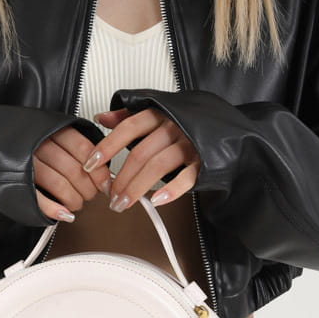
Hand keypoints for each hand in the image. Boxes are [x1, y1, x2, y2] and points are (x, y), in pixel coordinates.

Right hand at [33, 126, 111, 221]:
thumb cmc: (25, 139)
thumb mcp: (51, 132)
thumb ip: (75, 147)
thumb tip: (102, 171)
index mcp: (52, 129)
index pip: (84, 150)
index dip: (99, 171)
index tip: (105, 184)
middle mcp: (39, 144)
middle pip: (74, 169)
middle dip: (88, 189)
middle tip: (90, 195)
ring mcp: (26, 163)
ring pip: (59, 184)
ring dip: (73, 200)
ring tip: (75, 204)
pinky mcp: (15, 181)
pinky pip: (37, 198)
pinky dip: (53, 209)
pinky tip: (63, 214)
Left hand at [82, 107, 200, 211]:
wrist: (227, 128)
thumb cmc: (187, 123)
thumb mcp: (158, 114)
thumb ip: (129, 116)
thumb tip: (102, 118)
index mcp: (159, 114)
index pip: (128, 128)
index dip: (107, 147)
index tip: (91, 164)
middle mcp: (174, 127)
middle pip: (140, 153)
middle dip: (121, 178)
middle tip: (110, 196)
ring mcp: (190, 143)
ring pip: (157, 166)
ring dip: (137, 188)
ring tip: (124, 203)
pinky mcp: (204, 161)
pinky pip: (187, 177)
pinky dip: (171, 191)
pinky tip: (156, 201)